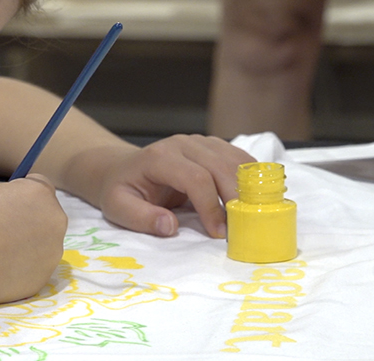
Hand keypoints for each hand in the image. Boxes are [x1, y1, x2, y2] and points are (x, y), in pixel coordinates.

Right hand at [0, 174, 66, 305]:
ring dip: (28, 246)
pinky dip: (22, 268)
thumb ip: (6, 195)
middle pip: (47, 216)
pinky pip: (35, 268)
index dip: (24, 195)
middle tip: (4, 230)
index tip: (11, 204)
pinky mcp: (44, 277)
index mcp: (41, 194)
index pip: (41, 187)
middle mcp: (56, 221)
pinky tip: (0, 270)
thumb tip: (11, 204)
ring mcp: (53, 251)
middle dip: (30, 221)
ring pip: (43, 244)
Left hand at [96, 135, 253, 238]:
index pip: (195, 178)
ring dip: (248, 187)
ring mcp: (198, 141)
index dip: (211, 206)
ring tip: (253, 214)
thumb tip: (170, 227)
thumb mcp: (118, 209)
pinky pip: (238, 157)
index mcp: (159, 157)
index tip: (218, 233)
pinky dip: (250, 176)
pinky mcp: (210, 145)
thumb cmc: (121, 191)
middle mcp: (181, 143)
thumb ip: (142, 218)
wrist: (121, 169)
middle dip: (235, 198)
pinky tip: (255, 197)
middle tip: (244, 227)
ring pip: (234, 159)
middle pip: (220, 166)